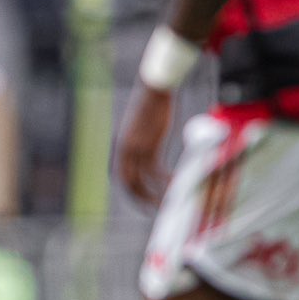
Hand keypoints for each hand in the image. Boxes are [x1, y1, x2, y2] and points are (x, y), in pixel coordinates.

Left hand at [116, 85, 173, 204]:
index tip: (143, 201)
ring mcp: (135, 150)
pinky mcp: (148, 146)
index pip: (123, 177)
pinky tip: (177, 185)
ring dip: (155, 195)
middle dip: (140, 200)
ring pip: (142, 182)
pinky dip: (166, 181)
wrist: (153, 90)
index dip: (132, 192)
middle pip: (128, 184)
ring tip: (168, 203)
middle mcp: (124, 152)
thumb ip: (142, 141)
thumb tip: (150, 149)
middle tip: (155, 209)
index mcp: (121, 149)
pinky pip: (156, 172)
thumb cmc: (151, 105)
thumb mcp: (142, 128)